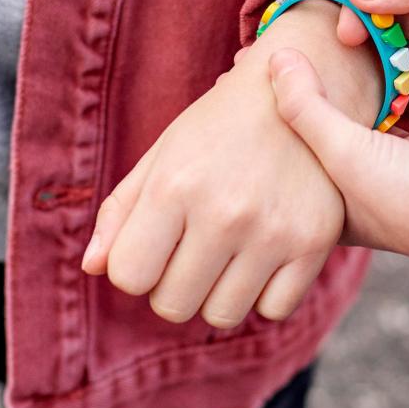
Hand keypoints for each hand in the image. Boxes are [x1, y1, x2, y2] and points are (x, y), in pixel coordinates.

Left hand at [81, 1, 379, 327]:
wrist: (301, 92)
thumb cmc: (220, 126)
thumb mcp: (164, 154)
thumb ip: (121, 210)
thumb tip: (93, 269)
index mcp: (176, 185)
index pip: (129, 277)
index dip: (136, 265)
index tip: (156, 241)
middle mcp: (225, 213)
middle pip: (172, 306)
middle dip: (173, 283)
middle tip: (193, 246)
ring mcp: (275, 231)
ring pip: (222, 315)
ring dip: (217, 292)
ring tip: (229, 251)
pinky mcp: (315, 242)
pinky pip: (273, 310)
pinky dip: (264, 293)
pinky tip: (264, 255)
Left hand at [270, 49, 408, 312]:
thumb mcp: (344, 154)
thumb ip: (307, 107)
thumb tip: (276, 57)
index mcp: (323, 204)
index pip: (281, 154)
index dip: (260, 116)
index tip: (239, 71)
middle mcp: (353, 180)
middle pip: (317, 125)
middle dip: (299, 89)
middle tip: (270, 45)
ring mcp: (388, 155)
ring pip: (355, 105)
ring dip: (343, 75)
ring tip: (309, 35)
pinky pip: (393, 94)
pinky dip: (382, 72)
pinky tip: (360, 41)